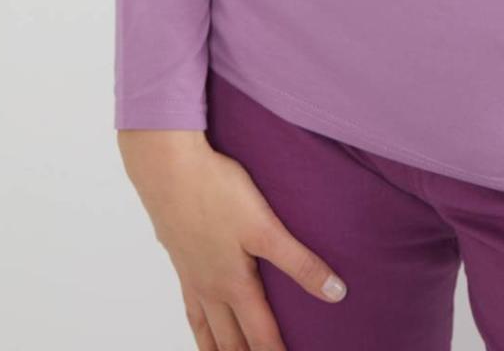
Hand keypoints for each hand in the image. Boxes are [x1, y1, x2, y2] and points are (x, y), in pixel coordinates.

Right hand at [117, 129, 348, 350]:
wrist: (168, 170)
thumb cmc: (217, 193)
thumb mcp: (265, 227)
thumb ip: (300, 262)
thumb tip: (336, 293)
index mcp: (235, 285)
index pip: (261, 336)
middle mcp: (211, 289)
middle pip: (231, 342)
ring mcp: (192, 276)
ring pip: (206, 330)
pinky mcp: (180, 259)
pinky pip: (190, 308)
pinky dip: (199, 328)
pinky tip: (202, 321)